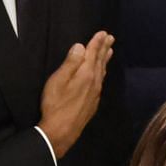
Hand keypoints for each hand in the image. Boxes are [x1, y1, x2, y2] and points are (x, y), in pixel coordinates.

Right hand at [36, 31, 113, 157]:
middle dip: (104, 49)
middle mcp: (94, 82)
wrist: (60, 132)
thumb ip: (70, 63)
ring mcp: (95, 94)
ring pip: (102, 72)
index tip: (103, 33)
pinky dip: (102, 73)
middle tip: (110, 38)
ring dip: (105, 60)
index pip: (93, 54)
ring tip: (109, 52)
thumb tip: (80, 46)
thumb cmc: (55, 105)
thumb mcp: (58, 81)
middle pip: (100, 62)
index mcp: (86, 74)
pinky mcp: (92, 104)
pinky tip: (101, 74)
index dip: (97, 42)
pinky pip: (101, 82)